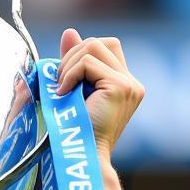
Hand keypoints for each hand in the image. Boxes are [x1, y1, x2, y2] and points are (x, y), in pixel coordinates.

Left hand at [55, 30, 143, 162]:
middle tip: (58, 85)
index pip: (105, 48)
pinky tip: (63, 93)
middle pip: (100, 42)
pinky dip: (69, 74)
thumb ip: (74, 63)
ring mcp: (129, 84)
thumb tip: (69, 32)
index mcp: (124, 85)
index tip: (63, 77)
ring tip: (61, 90)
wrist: (82, 158)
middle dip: (72, 57)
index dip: (80, 53)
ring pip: (93, 47)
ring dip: (69, 65)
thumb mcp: (73, 92)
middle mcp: (132, 83)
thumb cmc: (74, 133)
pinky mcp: (119, 87)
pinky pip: (87, 62)